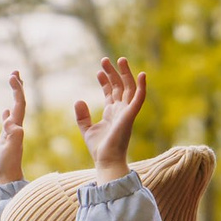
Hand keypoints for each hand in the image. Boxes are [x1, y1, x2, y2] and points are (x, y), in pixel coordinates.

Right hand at [0, 70, 27, 185]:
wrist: (8, 180)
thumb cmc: (7, 167)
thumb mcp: (9, 151)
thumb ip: (13, 138)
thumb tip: (15, 125)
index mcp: (17, 127)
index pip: (19, 104)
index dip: (17, 89)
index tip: (12, 75)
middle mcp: (16, 127)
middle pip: (19, 103)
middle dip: (18, 87)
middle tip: (15, 71)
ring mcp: (11, 134)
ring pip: (14, 110)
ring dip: (14, 96)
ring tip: (13, 83)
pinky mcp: (6, 140)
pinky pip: (8, 123)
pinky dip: (7, 114)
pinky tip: (6, 112)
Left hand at [76, 56, 144, 180]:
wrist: (106, 161)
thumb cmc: (99, 149)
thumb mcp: (87, 129)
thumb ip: (82, 115)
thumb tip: (78, 100)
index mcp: (112, 113)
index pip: (111, 92)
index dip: (105, 81)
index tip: (98, 72)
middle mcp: (121, 110)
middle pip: (119, 86)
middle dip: (113, 73)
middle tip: (105, 60)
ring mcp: (127, 112)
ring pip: (129, 88)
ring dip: (125, 74)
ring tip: (119, 60)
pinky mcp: (131, 115)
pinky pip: (139, 99)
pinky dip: (142, 87)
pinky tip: (142, 74)